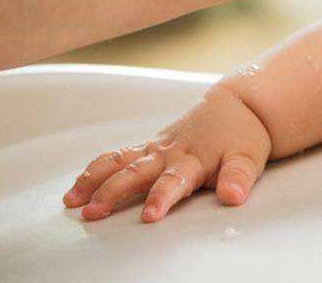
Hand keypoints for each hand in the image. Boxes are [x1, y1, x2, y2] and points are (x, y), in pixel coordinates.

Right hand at [63, 84, 271, 221]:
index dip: (162, 198)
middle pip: (135, 174)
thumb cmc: (242, 137)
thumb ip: (238, 178)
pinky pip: (117, 156)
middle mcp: (168, 153)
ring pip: (118, 162)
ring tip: (72, 200)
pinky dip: (95, 169)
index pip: (174, 182)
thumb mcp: (248, 159)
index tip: (150, 215)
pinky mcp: (148, 146)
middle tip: (92, 213)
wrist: (239, 106)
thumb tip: (233, 196)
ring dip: (94, 180)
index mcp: (193, 160)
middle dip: (113, 193)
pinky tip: (78, 187)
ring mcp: (155, 148)